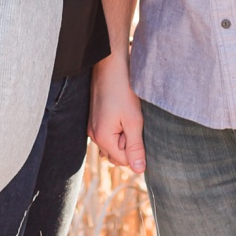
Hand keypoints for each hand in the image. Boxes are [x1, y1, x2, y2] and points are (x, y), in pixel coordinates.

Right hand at [89, 56, 145, 173]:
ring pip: (112, 144)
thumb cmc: (123, 91)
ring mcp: (93, 127)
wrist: (110, 66)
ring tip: (131, 118)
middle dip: (129, 146)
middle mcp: (94, 136)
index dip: (136, 151)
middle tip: (136, 124)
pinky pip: (108, 134)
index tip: (142, 132)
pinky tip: (125, 114)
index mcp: (102, 138)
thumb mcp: (134, 120)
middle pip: (116, 154)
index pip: (122, 161)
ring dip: (124, 137)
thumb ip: (135, 147)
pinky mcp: (95, 119)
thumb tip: (138, 169)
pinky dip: (118, 130)